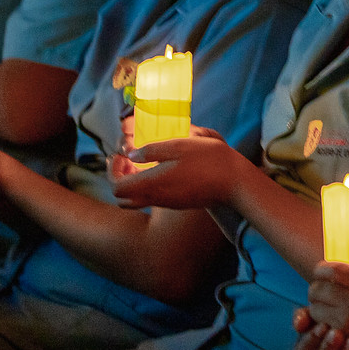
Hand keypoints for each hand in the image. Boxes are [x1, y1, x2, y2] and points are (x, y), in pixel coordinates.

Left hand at [109, 127, 244, 210]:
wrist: (235, 182)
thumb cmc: (208, 159)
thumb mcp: (178, 146)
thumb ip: (151, 150)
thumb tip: (131, 154)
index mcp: (153, 183)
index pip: (117, 189)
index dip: (113, 172)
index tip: (119, 156)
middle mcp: (157, 198)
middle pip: (124, 200)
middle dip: (121, 182)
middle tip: (128, 163)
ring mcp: (169, 203)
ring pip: (139, 200)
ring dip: (136, 183)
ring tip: (146, 162)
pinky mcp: (179, 203)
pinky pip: (155, 198)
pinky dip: (151, 186)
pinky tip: (165, 169)